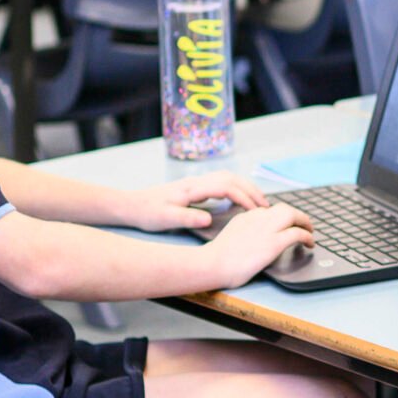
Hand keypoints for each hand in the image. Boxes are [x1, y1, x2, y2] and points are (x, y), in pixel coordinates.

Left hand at [123, 172, 269, 233]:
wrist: (131, 205)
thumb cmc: (147, 213)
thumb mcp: (165, 219)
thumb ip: (187, 217)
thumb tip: (208, 218)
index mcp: (192, 189)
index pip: (226, 187)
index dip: (244, 198)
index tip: (256, 212)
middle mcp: (196, 182)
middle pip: (232, 178)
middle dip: (252, 190)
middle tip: (266, 207)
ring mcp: (196, 182)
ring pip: (228, 178)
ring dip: (246, 187)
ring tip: (258, 203)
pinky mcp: (194, 187)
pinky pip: (222, 182)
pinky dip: (236, 188)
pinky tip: (239, 201)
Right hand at [195, 202, 315, 287]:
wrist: (212, 264)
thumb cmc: (216, 259)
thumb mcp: (230, 237)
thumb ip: (243, 233)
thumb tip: (253, 240)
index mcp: (246, 217)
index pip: (267, 211)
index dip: (279, 218)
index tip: (284, 225)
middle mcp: (257, 219)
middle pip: (283, 209)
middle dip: (297, 215)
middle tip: (304, 224)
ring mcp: (266, 229)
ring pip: (293, 214)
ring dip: (305, 222)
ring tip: (310, 231)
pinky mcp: (274, 243)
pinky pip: (297, 233)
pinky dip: (307, 236)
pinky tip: (309, 244)